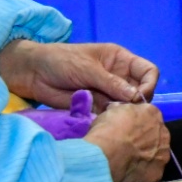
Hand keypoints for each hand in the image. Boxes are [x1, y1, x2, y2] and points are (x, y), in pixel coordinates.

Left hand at [0, 40, 158, 108]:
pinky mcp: (95, 108)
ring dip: (122, 113)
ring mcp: (107, 94)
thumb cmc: (62, 61)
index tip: (140, 97)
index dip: (149, 83)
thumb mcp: (88, 68)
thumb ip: (112, 83)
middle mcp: (118, 77)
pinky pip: (109, 116)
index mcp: (120, 60)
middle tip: (124, 111)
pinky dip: (109, 120)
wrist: (33, 73)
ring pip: (126, 106)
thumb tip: (136, 97)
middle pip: (140, 91)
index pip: (147, 71)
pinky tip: (101, 121)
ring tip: (110, 116)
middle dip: (136, 102)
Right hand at [83, 103, 170, 181]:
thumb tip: (119, 110)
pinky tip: (130, 174)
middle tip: (129, 147)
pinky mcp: (158, 172)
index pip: (149, 117)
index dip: (138, 125)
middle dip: (145, 141)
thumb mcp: (111, 112)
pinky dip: (142, 173)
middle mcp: (164, 132)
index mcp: (153, 113)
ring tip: (129, 162)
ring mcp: (163, 153)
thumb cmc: (107, 130)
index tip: (128, 131)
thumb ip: (121, 111)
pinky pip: (151, 172)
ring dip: (147, 157)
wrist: (107, 154)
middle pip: (156, 136)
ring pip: (157, 155)